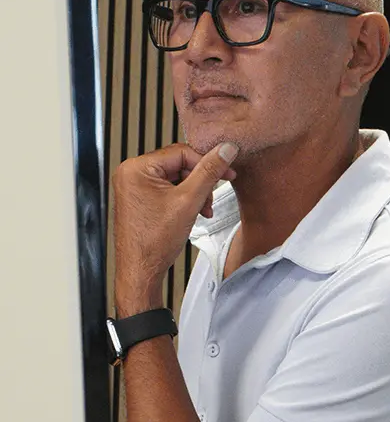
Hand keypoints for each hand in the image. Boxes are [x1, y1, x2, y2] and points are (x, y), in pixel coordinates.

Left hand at [112, 142, 238, 312]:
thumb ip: (209, 172)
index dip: (206, 163)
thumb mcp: (188, 201)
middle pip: (178, 165)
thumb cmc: (153, 243)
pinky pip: (168, 190)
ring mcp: (134, 187)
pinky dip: (184, 199)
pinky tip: (193, 212)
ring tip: (203, 208)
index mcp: (136, 168)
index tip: (226, 171)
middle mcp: (131, 174)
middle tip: (213, 194)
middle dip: (199, 182)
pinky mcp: (140, 199)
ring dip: (195, 191)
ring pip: (175, 178)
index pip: (180, 153)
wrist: (141, 271)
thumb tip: (225, 150)